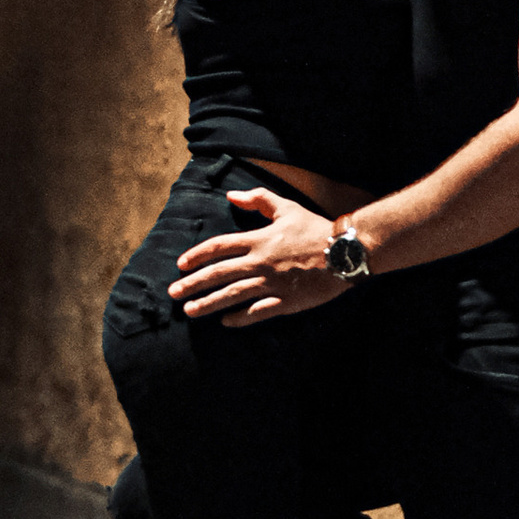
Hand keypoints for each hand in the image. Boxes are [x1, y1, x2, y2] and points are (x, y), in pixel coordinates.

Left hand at [167, 186, 349, 324]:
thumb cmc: (315, 228)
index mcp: (258, 240)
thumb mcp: (286, 208)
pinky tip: (226, 322)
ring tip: (190, 311)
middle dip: (193, 283)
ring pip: (232, 295)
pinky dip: (240, 318)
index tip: (180, 265)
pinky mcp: (286, 302)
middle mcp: (260, 263)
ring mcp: (272, 284)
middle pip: (218, 274)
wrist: (345, 251)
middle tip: (173, 293)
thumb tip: (230, 195)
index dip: (197, 255)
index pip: (219, 247)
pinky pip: (257, 312)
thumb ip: (257, 200)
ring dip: (208, 303)